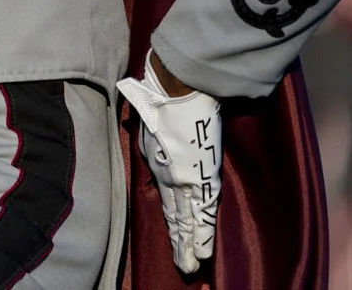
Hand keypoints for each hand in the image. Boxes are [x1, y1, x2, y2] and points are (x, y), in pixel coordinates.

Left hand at [117, 57, 221, 273]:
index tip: (176, 240)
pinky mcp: (199, 174)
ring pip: (189, 217)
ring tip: (192, 265)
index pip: (168, 201)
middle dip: (180, 240)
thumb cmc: (161, 99)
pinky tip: (202, 249)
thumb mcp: (148, 123)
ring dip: (191, 243)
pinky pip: (202, 210)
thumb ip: (154, 138)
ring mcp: (184, 176)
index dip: (173, 222)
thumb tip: (154, 137)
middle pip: (177, 214)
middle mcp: (169, 174)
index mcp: (157, 163)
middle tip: (184, 265)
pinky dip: (202, 230)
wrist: (177, 87)